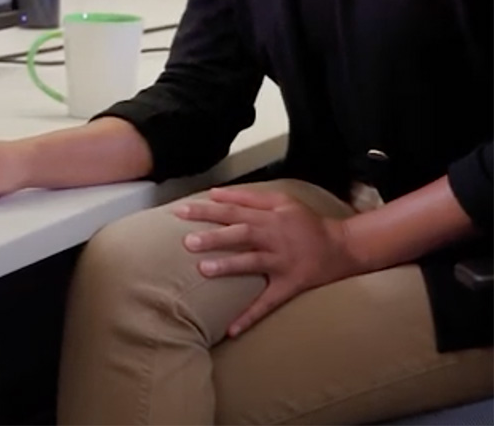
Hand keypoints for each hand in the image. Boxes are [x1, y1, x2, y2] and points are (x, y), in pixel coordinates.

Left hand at [175, 187, 360, 336]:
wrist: (343, 247)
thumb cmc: (305, 222)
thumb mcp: (281, 201)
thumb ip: (248, 196)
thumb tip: (214, 193)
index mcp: (270, 216)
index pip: (233, 210)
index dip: (207, 209)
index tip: (181, 211)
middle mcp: (275, 237)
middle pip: (242, 233)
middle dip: (215, 237)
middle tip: (187, 241)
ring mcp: (282, 262)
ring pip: (253, 263)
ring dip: (229, 266)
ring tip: (203, 269)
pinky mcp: (290, 285)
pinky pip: (269, 302)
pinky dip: (251, 315)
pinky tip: (231, 330)